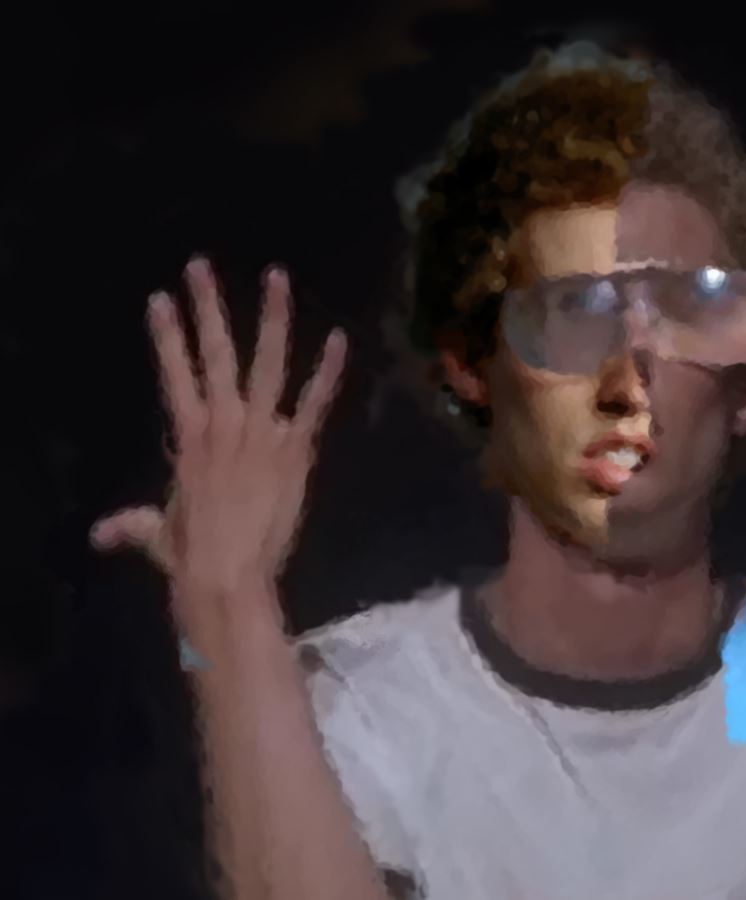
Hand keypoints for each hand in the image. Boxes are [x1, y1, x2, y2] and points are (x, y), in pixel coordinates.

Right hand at [91, 258, 345, 622]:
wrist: (228, 573)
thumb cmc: (190, 554)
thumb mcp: (156, 532)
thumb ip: (132, 524)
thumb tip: (100, 535)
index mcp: (189, 435)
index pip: (174, 373)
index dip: (166, 335)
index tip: (159, 298)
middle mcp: (224, 422)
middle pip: (214, 353)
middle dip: (206, 306)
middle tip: (199, 264)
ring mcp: (262, 431)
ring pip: (267, 362)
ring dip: (273, 317)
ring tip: (276, 276)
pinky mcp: (296, 449)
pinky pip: (313, 403)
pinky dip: (328, 372)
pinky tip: (340, 340)